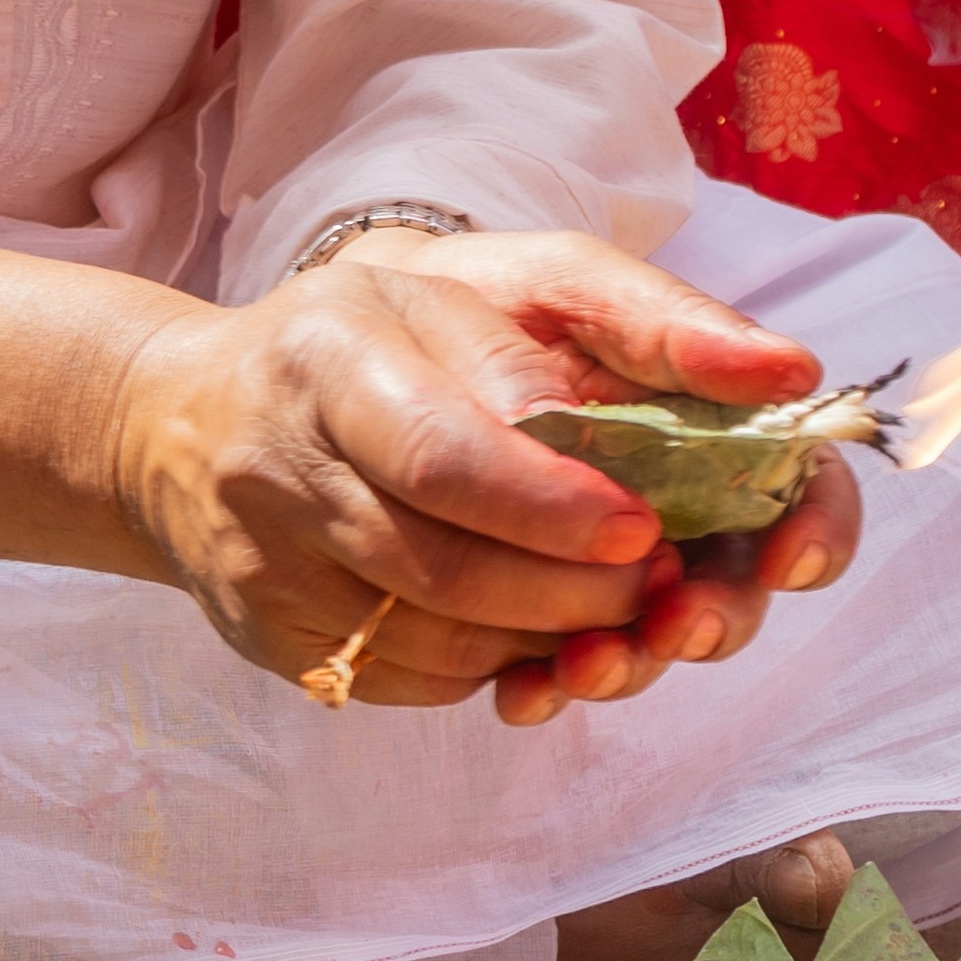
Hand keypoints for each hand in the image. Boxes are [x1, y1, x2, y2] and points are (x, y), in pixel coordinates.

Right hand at [107, 229, 849, 724]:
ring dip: (554, 638)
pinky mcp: (273, 641)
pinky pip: (410, 680)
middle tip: (664, 583)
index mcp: (333, 349)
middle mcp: (279, 462)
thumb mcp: (488, 280)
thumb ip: (631, 314)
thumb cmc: (382, 336)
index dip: (555, 505)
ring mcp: (265, 566)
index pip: (447, 453)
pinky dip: (495, 665)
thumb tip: (777, 374)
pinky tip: (534, 630)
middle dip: (580, 591)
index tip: (647, 529)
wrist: (183, 422)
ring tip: (622, 608)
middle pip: (447, 568)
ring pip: (437, 641)